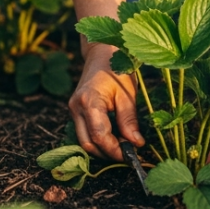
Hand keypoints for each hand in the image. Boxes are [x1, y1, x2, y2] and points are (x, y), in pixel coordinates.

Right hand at [69, 45, 144, 160]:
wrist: (102, 53)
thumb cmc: (117, 69)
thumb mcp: (128, 94)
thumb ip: (129, 121)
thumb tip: (136, 144)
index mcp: (89, 102)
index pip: (100, 136)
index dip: (116, 150)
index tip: (132, 156)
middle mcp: (76, 108)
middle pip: (88, 144)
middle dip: (108, 153)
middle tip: (129, 155)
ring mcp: (74, 110)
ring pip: (84, 141)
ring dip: (102, 149)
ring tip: (123, 147)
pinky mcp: (76, 111)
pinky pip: (84, 133)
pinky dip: (98, 140)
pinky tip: (114, 139)